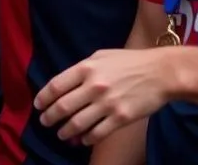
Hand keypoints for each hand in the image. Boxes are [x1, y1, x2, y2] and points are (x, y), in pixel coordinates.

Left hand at [34, 48, 174, 144]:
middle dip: (50, 117)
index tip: (38, 105)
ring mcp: (107, 104)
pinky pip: (98, 132)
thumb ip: (82, 69)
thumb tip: (66, 84)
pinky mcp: (121, 118)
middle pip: (63, 106)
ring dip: (65, 131)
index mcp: (86, 68)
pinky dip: (87, 138)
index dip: (43, 97)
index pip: (56, 85)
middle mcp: (94, 86)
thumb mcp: (100, 56)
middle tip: (44, 122)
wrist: (159, 73)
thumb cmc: (128, 62)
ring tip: (61, 134)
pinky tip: (82, 139)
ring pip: (78, 123)